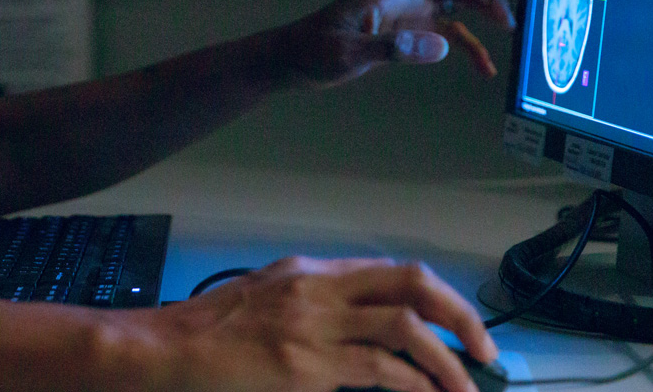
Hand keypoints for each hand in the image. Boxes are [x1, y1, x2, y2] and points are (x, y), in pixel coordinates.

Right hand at [133, 256, 496, 391]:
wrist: (166, 349)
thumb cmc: (211, 331)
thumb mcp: (269, 297)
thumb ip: (316, 304)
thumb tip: (363, 328)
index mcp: (313, 271)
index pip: (394, 273)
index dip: (441, 299)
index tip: (466, 328)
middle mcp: (319, 289)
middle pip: (411, 285)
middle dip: (460, 316)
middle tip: (486, 352)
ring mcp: (313, 326)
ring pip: (403, 329)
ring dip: (445, 362)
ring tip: (465, 389)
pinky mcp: (303, 366)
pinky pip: (375, 371)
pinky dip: (411, 385)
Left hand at [283, 0, 515, 85]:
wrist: (294, 63)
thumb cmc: (313, 51)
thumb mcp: (348, 53)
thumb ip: (392, 49)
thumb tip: (440, 46)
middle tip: (508, 18)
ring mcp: (405, 13)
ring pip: (454, 1)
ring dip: (482, 11)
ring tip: (509, 31)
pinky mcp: (406, 33)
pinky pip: (445, 34)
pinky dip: (467, 47)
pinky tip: (485, 67)